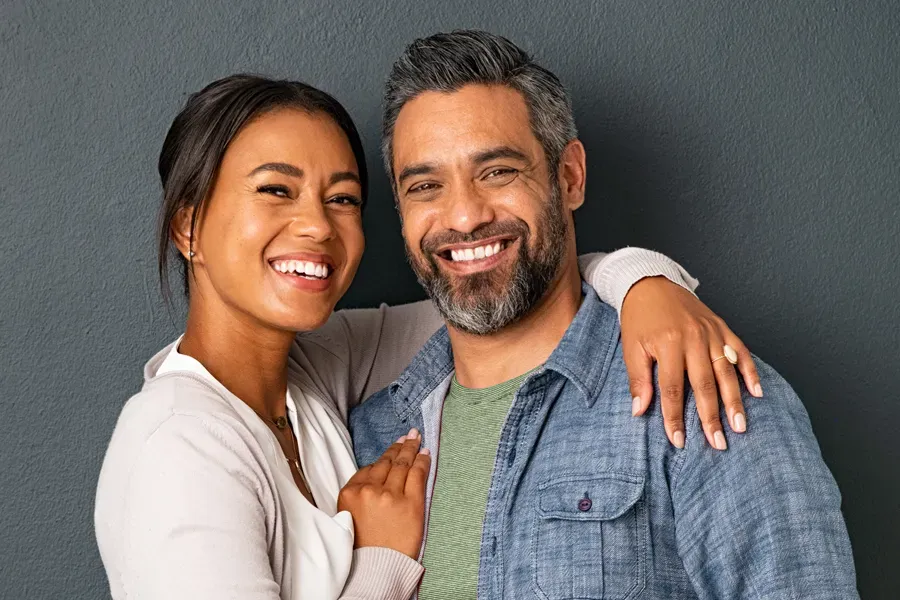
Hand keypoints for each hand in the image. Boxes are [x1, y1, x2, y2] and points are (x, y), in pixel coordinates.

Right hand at [337, 429, 430, 558]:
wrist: (378, 568)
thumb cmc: (364, 547)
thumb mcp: (350, 516)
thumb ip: (359, 494)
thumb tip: (376, 475)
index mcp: (350, 493)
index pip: (369, 468)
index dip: (382, 457)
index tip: (390, 450)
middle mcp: (369, 490)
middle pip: (386, 462)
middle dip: (398, 447)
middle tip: (407, 436)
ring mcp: (391, 495)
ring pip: (402, 464)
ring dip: (410, 449)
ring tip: (416, 439)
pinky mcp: (411, 503)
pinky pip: (418, 474)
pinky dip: (422, 461)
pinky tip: (425, 453)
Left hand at [621, 277, 761, 450]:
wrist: (651, 283)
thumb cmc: (639, 318)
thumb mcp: (631, 348)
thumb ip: (638, 379)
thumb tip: (640, 412)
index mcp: (668, 344)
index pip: (673, 389)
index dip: (675, 417)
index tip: (678, 440)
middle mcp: (694, 338)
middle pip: (705, 385)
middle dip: (711, 417)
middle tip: (718, 443)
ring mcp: (711, 332)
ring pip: (726, 372)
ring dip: (734, 401)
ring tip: (740, 426)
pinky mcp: (722, 327)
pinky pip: (741, 351)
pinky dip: (750, 371)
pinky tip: (757, 392)